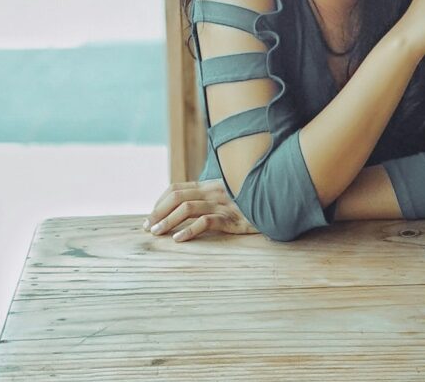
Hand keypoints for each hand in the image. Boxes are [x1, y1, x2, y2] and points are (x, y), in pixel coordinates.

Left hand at [142, 180, 260, 241]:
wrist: (277, 204)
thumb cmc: (251, 203)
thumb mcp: (229, 196)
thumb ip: (209, 198)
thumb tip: (184, 210)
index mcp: (210, 185)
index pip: (176, 188)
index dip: (159, 202)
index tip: (150, 217)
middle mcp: (213, 191)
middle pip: (177, 197)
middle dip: (158, 212)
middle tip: (147, 228)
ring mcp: (223, 204)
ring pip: (187, 208)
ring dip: (168, 221)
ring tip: (157, 233)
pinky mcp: (233, 218)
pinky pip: (207, 221)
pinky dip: (190, 230)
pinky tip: (179, 239)